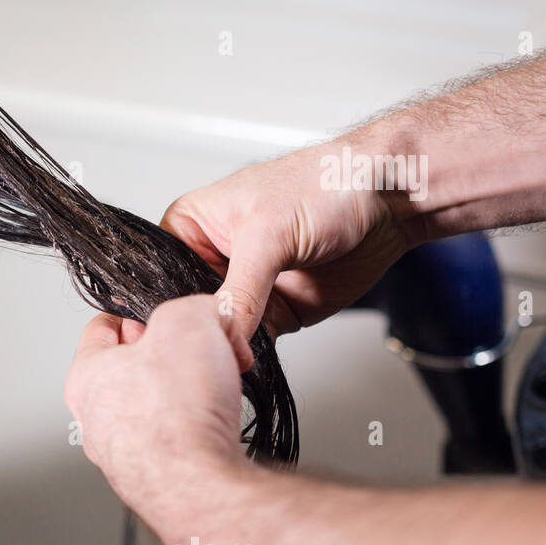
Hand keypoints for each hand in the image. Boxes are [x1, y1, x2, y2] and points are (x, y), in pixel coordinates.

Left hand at [64, 295, 247, 541]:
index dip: (139, 313)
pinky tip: (217, 425)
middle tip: (204, 352)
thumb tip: (212, 316)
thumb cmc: (177, 411)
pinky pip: (177, 441)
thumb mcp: (187, 320)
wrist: (199, 485)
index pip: (102, 328)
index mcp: (86, 377)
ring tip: (216, 388)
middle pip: (134, 368)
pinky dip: (199, 428)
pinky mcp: (155, 480)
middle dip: (172, 355)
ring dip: (190, 392)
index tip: (163, 315)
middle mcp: (96, 420)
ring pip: (157, 406)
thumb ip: (196, 307)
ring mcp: (124, 455)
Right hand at [160, 144, 417, 340]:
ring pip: (219, 332)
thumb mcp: (269, 234)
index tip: (164, 334)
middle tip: (200, 351)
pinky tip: (250, 360)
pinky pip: (253, 344)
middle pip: (187, 310)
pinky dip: (252, 356)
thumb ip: (241, 290)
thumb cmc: (324, 184)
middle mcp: (212, 260)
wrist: (388, 198)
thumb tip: (223, 336)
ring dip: (223, 348)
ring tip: (226, 357)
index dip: (158, 305)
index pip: (157, 276)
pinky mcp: (275, 313)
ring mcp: (244, 290)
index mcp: (191, 228)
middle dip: (195, 332)